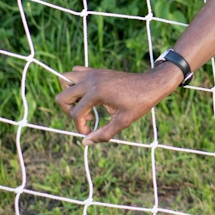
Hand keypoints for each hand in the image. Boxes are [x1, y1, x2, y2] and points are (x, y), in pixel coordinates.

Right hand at [55, 64, 181, 145]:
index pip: (76, 113)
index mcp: (97, 92)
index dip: (79, 127)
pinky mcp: (97, 71)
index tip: (90, 132)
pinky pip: (76, 73)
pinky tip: (91, 96)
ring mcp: (93, 73)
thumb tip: (85, 143)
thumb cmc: (139, 103)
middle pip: (62, 96)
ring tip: (84, 105)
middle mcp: (91, 80)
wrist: (152, 84)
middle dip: (68, 111)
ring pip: (65, 79)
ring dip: (69, 94)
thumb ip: (103, 134)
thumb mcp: (123, 122)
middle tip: (84, 118)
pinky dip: (77, 85)